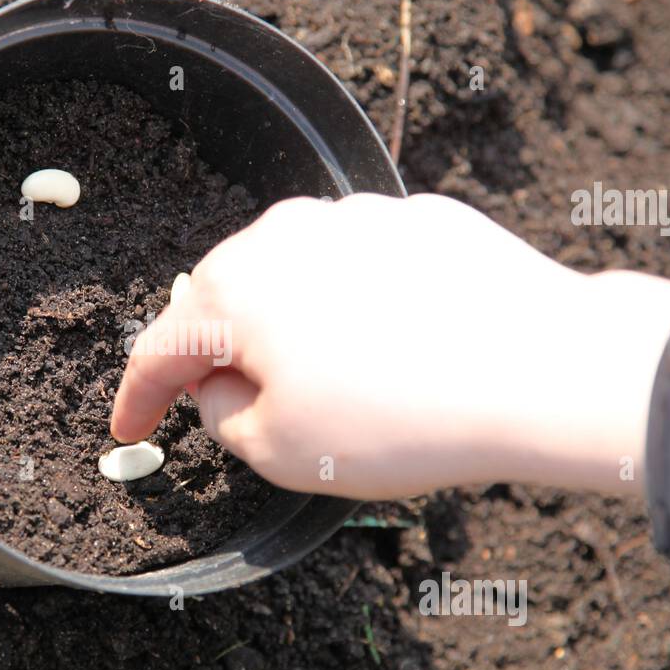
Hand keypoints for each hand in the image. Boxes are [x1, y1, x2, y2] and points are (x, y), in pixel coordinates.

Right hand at [111, 193, 669, 498]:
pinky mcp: (420, 221)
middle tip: (237, 409)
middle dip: (222, 356)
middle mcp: (286, 234)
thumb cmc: (403, 415)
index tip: (129, 425)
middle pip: (226, 301)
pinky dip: (357, 308)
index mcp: (235, 288)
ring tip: (337, 387)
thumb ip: (224, 418)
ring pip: (296, 279)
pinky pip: (362, 268)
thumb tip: (227, 390)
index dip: (139, 399)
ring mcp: (357, 218)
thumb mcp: (279, 452)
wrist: (540, 370)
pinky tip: (392, 350)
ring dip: (294, 329)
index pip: (161, 350)